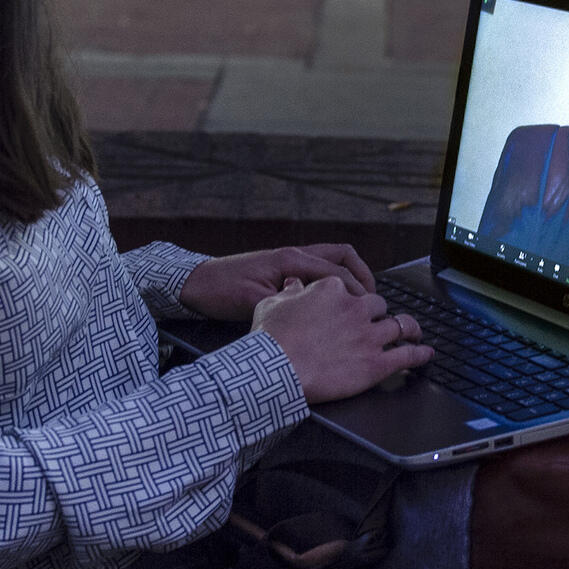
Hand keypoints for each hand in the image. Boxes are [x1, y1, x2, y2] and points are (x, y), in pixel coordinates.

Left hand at [178, 244, 376, 321]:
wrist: (194, 284)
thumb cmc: (220, 292)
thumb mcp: (254, 302)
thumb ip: (288, 304)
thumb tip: (319, 313)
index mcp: (290, 259)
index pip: (338, 271)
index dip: (357, 292)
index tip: (367, 311)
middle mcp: (293, 254)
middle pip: (343, 256)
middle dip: (362, 276)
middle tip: (373, 301)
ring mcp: (288, 260)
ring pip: (332, 261)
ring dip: (349, 278)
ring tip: (360, 301)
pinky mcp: (282, 270)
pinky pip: (318, 270)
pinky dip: (333, 282)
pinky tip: (333, 303)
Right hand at [252, 277, 430, 403]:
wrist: (276, 369)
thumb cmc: (271, 338)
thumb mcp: (272, 304)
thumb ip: (288, 292)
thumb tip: (295, 283)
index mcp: (332, 291)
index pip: (350, 290)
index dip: (351, 300)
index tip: (350, 309)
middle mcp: (355, 309)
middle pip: (378, 306)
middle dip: (380, 314)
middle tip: (382, 321)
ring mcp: (369, 336)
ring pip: (399, 326)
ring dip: (410, 329)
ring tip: (415, 332)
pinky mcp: (376, 364)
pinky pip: (407, 356)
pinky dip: (420, 354)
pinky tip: (426, 354)